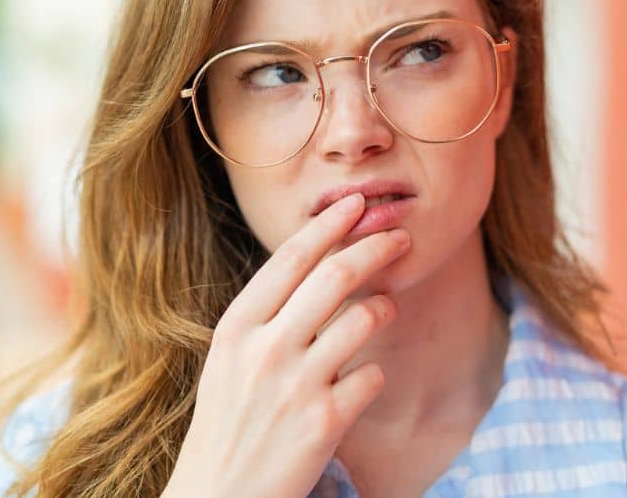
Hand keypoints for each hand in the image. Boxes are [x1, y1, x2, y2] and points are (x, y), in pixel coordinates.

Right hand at [162, 193, 408, 497]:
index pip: (290, 257)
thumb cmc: (227, 423)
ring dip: (383, 306)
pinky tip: (363, 378)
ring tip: (386, 306)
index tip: (355, 203)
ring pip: (362, 318)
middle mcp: (264, 349)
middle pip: (335, 275)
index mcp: (236, 327)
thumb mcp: (228, 360)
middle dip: (375, 248)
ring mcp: (295, 386)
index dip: (329, 223)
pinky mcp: (325, 423)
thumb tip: (313, 267)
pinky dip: (374, 372)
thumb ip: (265, 317)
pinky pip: (371, 376)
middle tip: (399, 237)